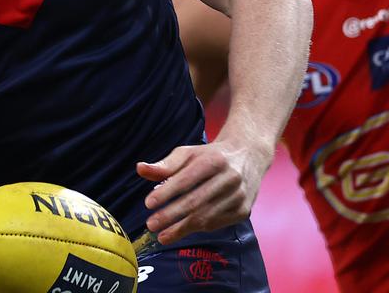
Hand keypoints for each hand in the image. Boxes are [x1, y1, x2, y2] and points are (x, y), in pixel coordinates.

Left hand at [136, 137, 273, 244]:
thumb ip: (165, 164)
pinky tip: (181, 231)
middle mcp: (230, 178)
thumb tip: (140, 168)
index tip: (148, 203)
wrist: (249, 156)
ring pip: (206, 216)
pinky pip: (216, 224)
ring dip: (181, 228)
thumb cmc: (212, 156)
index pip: (187, 179)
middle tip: (151, 224)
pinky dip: (197, 229)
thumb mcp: (189, 153)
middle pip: (195, 201)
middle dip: (170, 215)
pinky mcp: (243, 211)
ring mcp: (239, 196)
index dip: (167, 192)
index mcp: (215, 160)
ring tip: (162, 235)